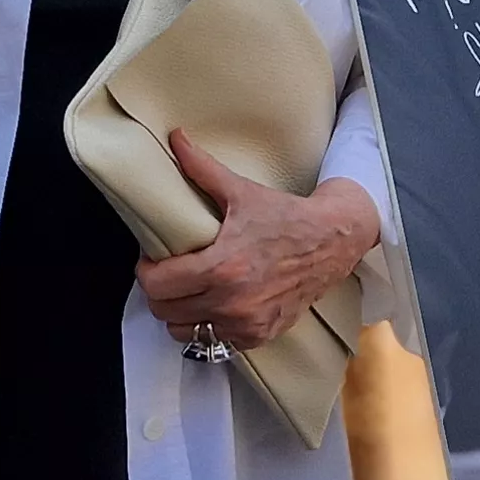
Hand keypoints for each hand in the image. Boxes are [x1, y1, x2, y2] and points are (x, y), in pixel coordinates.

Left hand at [133, 132, 380, 351]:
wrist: (332, 242)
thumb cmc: (285, 217)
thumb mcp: (241, 191)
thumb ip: (202, 168)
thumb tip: (175, 138)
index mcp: (223, 267)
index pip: (158, 285)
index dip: (146, 271)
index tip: (151, 260)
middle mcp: (232, 302)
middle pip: (165, 311)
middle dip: (160, 291)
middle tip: (167, 273)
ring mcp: (246, 324)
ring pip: (186, 332)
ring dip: (180, 313)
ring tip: (187, 291)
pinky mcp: (259, 336)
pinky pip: (215, 342)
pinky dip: (208, 326)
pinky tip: (214, 305)